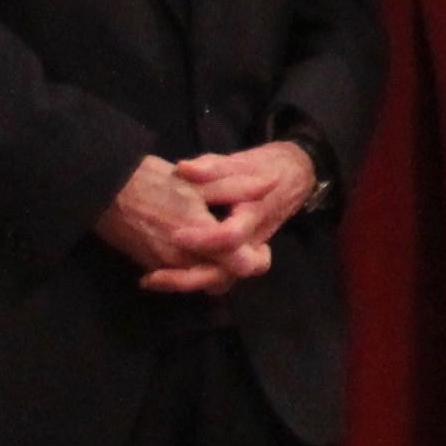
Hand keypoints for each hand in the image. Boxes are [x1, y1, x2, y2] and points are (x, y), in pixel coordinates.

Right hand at [94, 157, 267, 294]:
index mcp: (200, 237)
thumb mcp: (200, 180)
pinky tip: (198, 249)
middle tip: (244, 247)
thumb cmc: (152, 181)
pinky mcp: (150, 266)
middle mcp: (183, 260)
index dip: (256, 259)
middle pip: (221, 281)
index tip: (261, 246)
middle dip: (235, 269)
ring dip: (214, 270)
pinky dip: (194, 269)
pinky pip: (180, 277)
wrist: (103, 190)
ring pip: (201, 282)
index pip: (239, 265)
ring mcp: (164, 267)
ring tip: (222, 248)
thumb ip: (237, 188)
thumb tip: (271, 185)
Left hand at [168, 142, 317, 272]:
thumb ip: (213, 168)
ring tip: (153, 277)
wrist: (291, 178)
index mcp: (252, 217)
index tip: (174, 235)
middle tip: (154, 276)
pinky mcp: (235, 258)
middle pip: (225, 275)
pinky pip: (215, 276)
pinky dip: (191, 277)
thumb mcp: (241, 162)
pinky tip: (164, 270)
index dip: (203, 240)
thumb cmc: (265, 168)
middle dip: (188, 279)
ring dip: (187, 283)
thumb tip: (183, 169)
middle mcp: (251, 243)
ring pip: (219, 282)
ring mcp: (244, 254)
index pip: (231, 237)